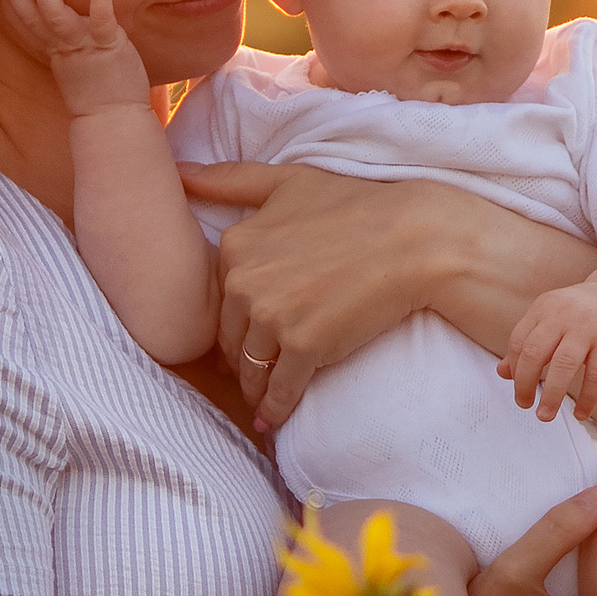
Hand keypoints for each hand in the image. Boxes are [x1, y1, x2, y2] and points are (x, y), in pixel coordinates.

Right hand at [0, 0, 153, 117]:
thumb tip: (68, 33)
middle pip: (34, 19)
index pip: (29, 27)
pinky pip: (101, 19)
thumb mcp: (78, 68)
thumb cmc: (101, 94)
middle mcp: (65, 48)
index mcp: (57, 52)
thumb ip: (70, 49)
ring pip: (58, 17)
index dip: (12, 6)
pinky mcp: (109, 45)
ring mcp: (85, 46)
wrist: (117, 121)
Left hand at [187, 161, 439, 434]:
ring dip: (254, 389)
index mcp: (235, 245)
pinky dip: (275, 409)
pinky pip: (279, 390)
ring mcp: (272, 317)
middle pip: (230, 339)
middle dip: (240, 359)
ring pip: (250, 368)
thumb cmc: (357, 206)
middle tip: (253, 374)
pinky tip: (274, 420)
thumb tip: (181, 175)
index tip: (245, 335)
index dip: (232, 321)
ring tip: (262, 400)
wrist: (415, 239)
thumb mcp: (288, 181)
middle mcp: (244, 282)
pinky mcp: (302, 347)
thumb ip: (229, 180)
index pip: (218, 301)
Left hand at [500, 274, 596, 424]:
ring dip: (552, 395)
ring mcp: (589, 327)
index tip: (518, 390)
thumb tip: (502, 373)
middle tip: (525, 404)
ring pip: (563, 364)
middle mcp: (564, 314)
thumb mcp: (551, 320)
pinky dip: (587, 399)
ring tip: (545, 414)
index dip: (514, 369)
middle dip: (525, 384)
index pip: (519, 341)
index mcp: (544, 308)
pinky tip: (581, 413)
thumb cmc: (582, 315)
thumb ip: (527, 343)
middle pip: (535, 352)